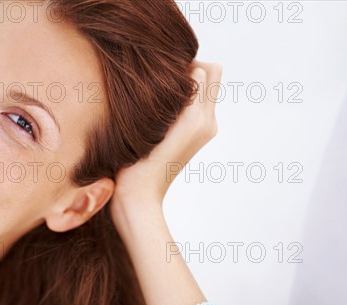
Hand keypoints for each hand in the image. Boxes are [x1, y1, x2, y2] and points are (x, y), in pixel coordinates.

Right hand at [111, 61, 222, 212]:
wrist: (137, 196)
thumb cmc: (141, 164)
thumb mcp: (164, 125)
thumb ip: (185, 96)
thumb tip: (196, 71)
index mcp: (201, 119)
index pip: (209, 70)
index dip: (186, 65)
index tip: (162, 77)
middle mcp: (207, 122)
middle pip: (209, 77)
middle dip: (187, 73)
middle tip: (160, 84)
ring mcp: (201, 130)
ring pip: (200, 90)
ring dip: (182, 86)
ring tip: (157, 98)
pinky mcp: (192, 136)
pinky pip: (194, 105)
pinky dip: (179, 100)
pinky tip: (157, 111)